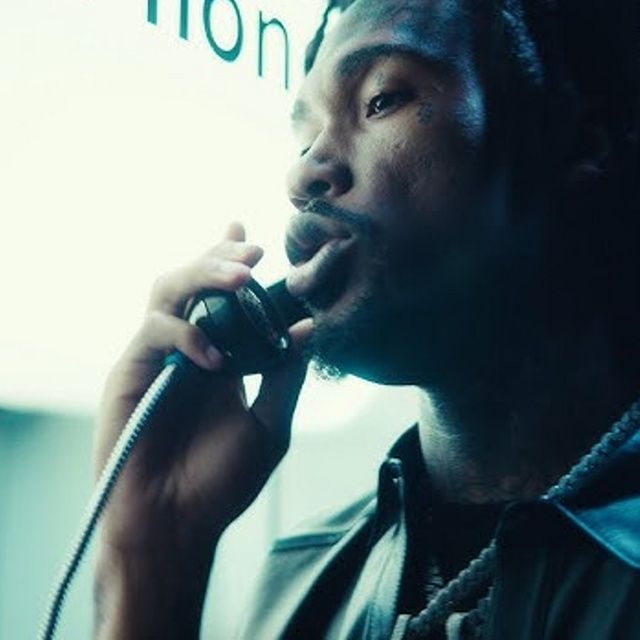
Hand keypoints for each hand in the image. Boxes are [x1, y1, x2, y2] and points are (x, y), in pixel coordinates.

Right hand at [95, 222, 312, 549]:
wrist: (176, 525)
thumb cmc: (221, 482)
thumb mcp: (270, 425)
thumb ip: (287, 375)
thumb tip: (308, 327)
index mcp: (219, 357)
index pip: (222, 298)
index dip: (230, 263)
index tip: (252, 240)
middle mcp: (186, 349)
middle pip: (194, 282)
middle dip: (221, 260)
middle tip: (252, 256)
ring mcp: (156, 357)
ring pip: (167, 291)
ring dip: (202, 275)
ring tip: (239, 278)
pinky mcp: (129, 371)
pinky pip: (153, 332)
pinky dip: (186, 334)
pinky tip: (214, 358)